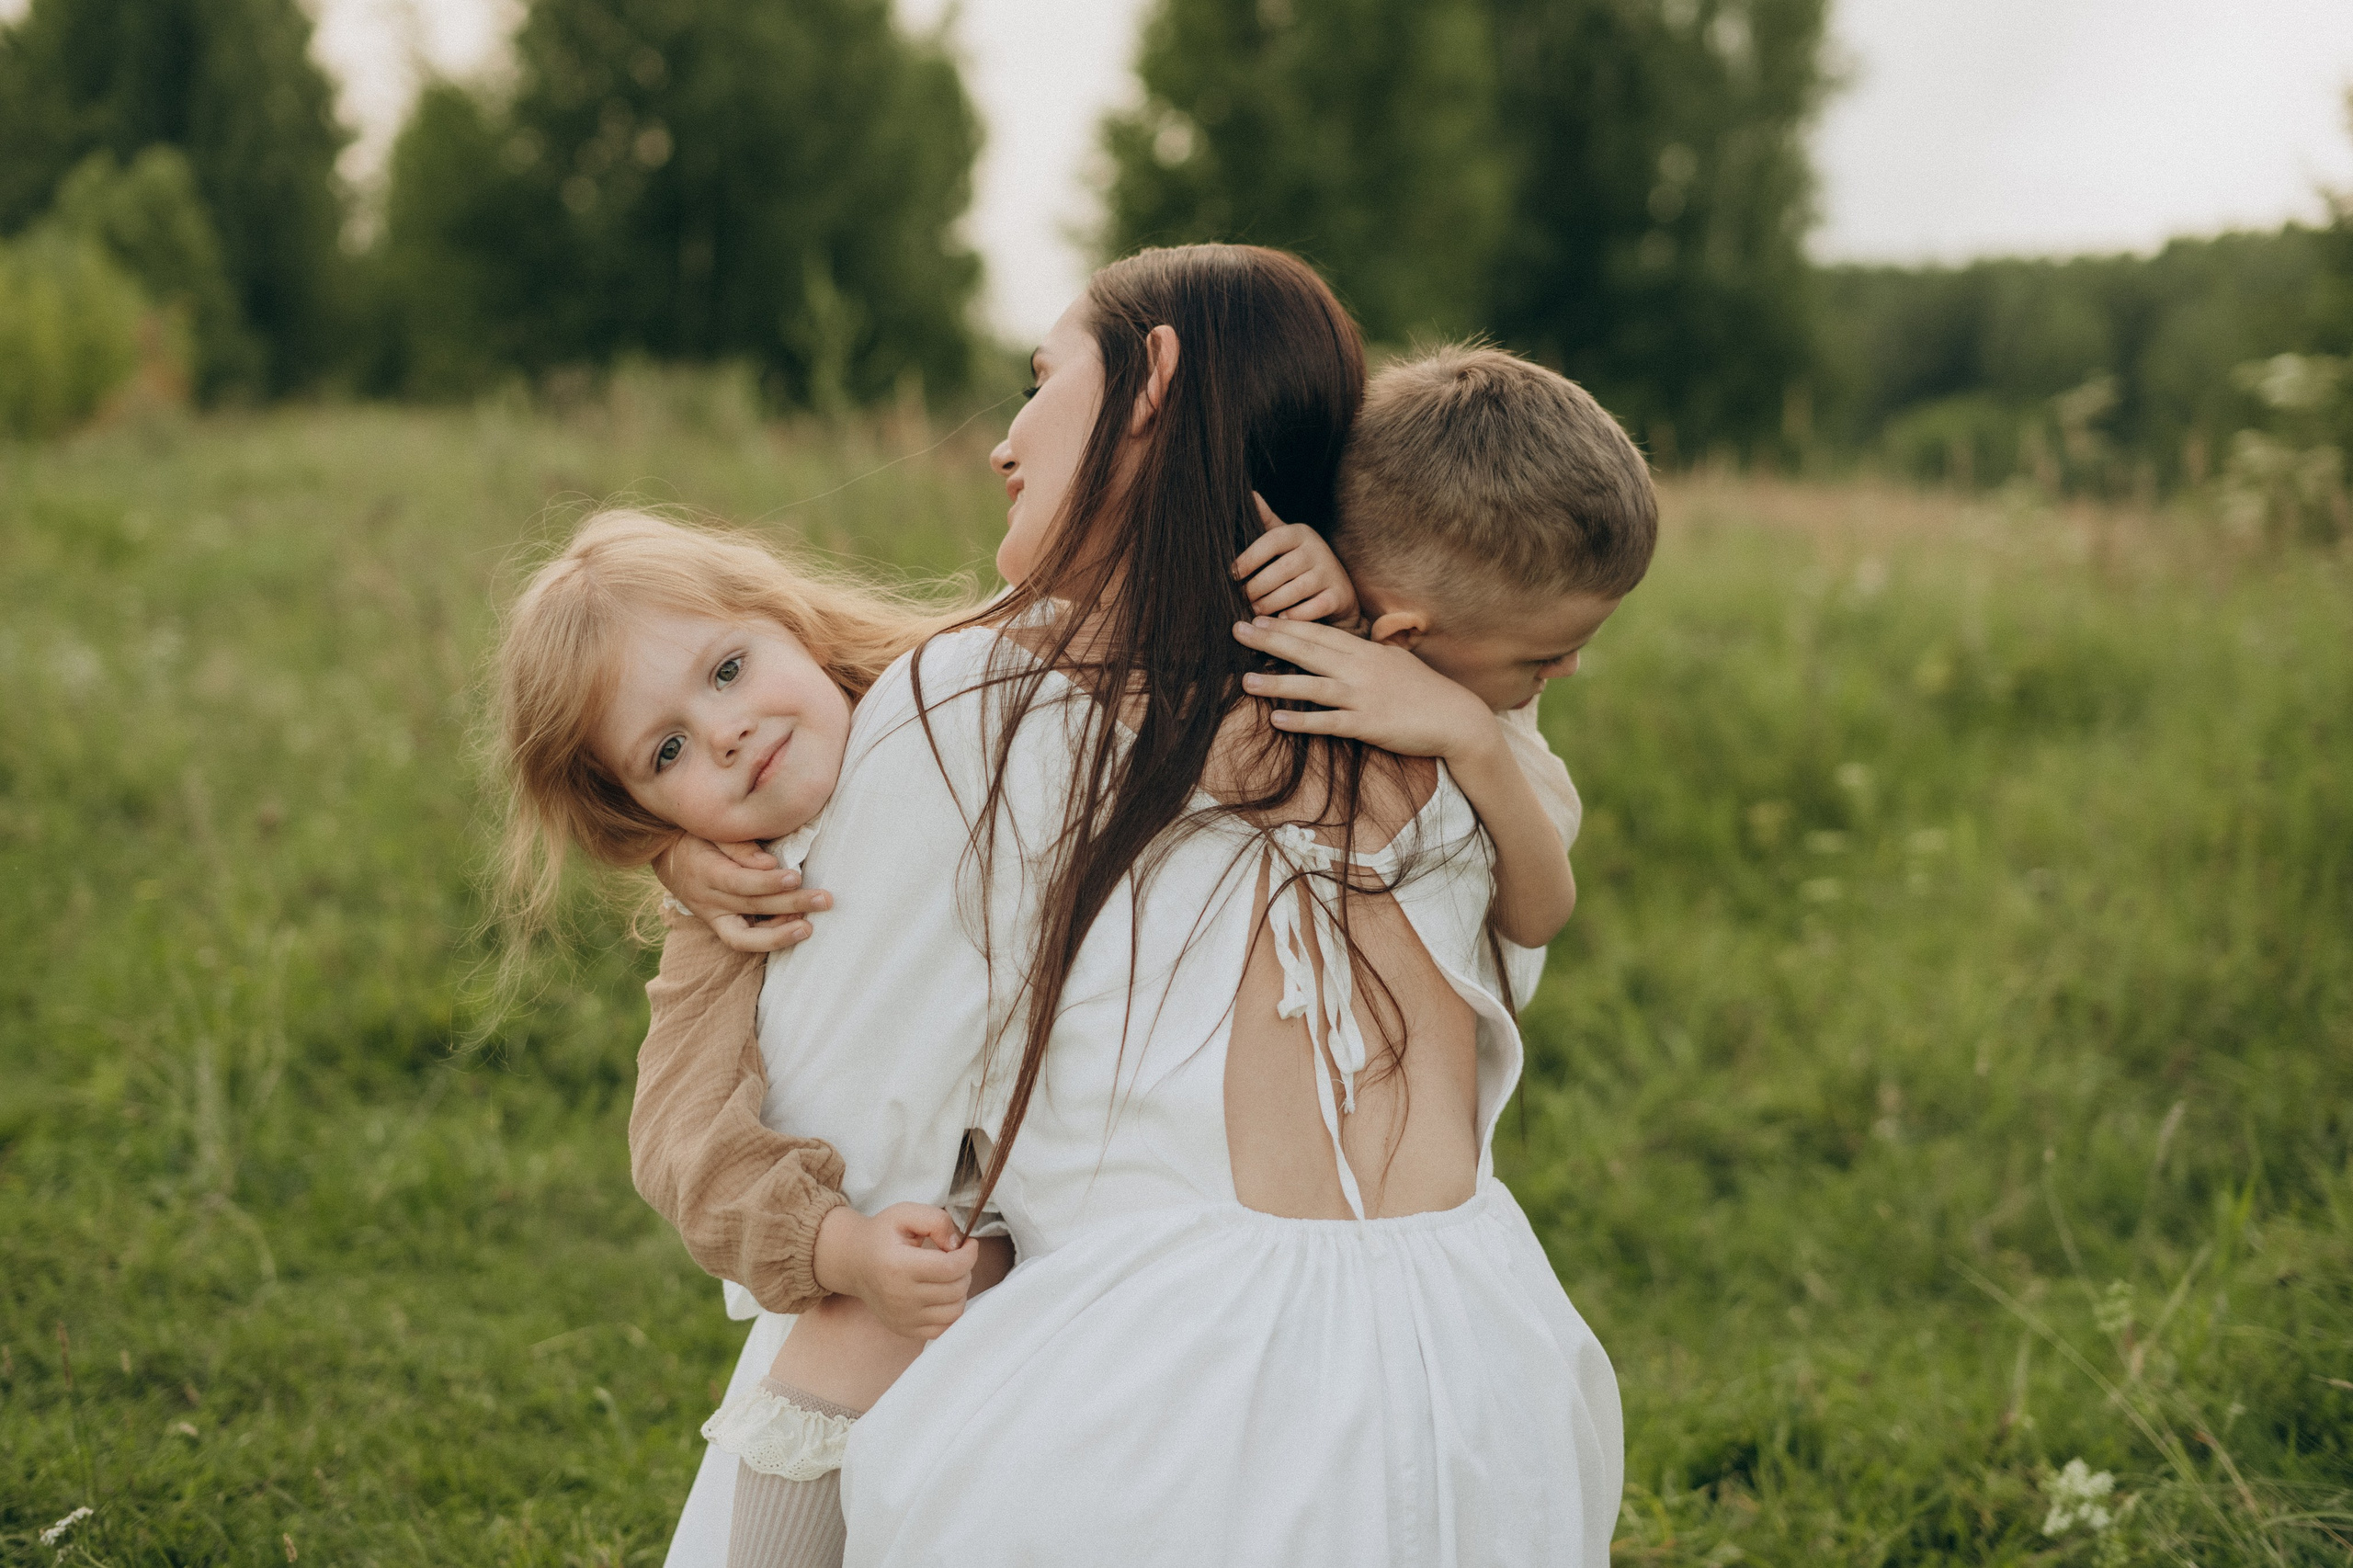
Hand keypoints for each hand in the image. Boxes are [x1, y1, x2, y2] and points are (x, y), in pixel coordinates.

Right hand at [654, 836, 831, 954]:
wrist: (669, 858)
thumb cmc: (698, 839)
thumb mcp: (713, 832)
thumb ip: (739, 846)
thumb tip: (770, 863)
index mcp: (706, 871)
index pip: (738, 882)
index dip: (767, 883)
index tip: (795, 877)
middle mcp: (708, 899)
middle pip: (751, 907)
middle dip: (790, 905)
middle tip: (824, 900)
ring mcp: (712, 917)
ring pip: (745, 936)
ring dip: (781, 933)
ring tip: (810, 927)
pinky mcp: (719, 927)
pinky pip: (744, 940)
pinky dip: (771, 936)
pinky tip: (796, 926)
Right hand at [811, 1203, 981, 1340]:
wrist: (854, 1262)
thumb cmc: (881, 1235)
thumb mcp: (905, 1213)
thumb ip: (936, 1220)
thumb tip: (957, 1244)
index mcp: (898, 1266)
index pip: (951, 1267)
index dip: (969, 1254)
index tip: (969, 1244)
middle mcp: (900, 1297)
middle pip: (956, 1289)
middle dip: (965, 1269)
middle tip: (956, 1257)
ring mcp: (902, 1318)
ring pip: (954, 1311)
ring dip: (961, 1290)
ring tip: (950, 1275)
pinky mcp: (905, 1329)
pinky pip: (943, 1328)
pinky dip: (951, 1311)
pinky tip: (944, 1293)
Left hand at [1231, 493, 1358, 625]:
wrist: (1339, 591)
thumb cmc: (1302, 564)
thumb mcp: (1286, 540)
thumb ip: (1267, 521)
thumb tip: (1248, 494)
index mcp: (1300, 533)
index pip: (1272, 540)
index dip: (1250, 557)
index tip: (1232, 573)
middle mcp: (1317, 549)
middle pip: (1281, 570)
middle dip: (1257, 588)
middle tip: (1242, 599)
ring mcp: (1330, 573)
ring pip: (1295, 591)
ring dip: (1270, 604)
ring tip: (1255, 610)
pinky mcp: (1338, 596)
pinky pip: (1311, 609)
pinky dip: (1293, 616)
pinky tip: (1280, 619)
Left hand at [1233, 615, 1499, 763]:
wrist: (1456, 718)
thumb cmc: (1424, 689)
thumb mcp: (1397, 658)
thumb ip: (1371, 648)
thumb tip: (1357, 637)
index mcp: (1366, 651)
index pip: (1319, 632)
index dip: (1286, 624)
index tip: (1257, 617)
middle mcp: (1361, 669)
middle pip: (1308, 651)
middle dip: (1270, 640)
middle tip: (1237, 631)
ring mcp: (1363, 697)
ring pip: (1312, 687)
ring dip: (1277, 683)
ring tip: (1245, 680)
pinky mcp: (1367, 725)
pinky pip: (1328, 722)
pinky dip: (1302, 721)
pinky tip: (1277, 720)